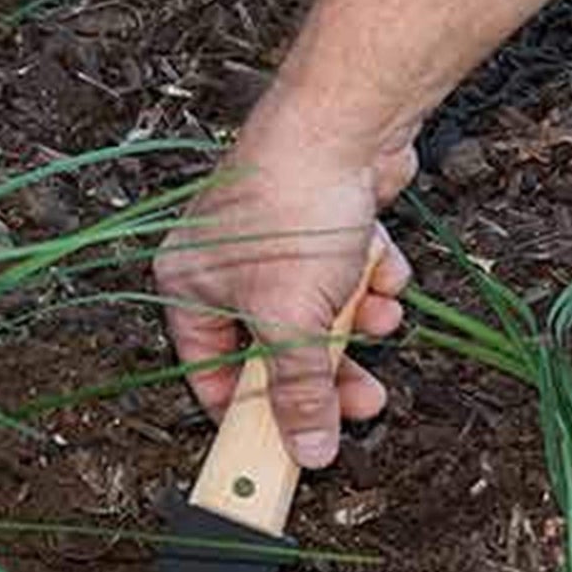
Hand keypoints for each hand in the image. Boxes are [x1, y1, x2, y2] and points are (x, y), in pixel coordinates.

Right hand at [154, 143, 412, 468]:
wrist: (346, 122)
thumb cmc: (292, 203)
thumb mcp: (291, 320)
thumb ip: (300, 393)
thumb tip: (307, 449)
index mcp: (187, 283)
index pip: (210, 370)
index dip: (250, 411)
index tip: (286, 442)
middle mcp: (224, 263)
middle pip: (277, 348)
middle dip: (327, 370)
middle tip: (361, 398)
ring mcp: (275, 242)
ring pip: (321, 314)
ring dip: (357, 322)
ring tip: (378, 317)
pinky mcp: (322, 223)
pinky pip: (348, 275)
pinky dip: (371, 279)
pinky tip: (383, 271)